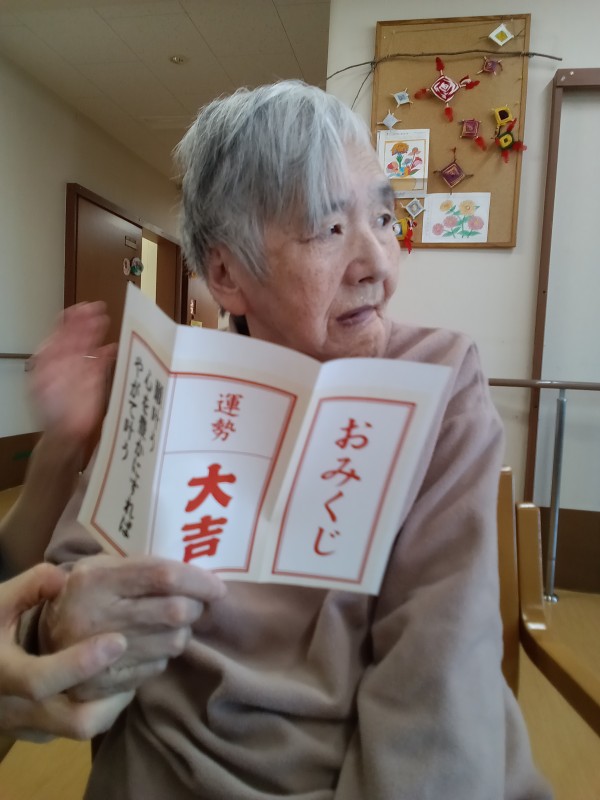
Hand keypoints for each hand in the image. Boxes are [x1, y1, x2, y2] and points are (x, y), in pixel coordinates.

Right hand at [0, 564, 132, 740]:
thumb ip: (26, 588)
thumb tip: (60, 577)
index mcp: (2, 674)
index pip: (39, 681)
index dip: (79, 665)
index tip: (119, 640)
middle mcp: (14, 709)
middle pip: (74, 722)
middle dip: (114, 695)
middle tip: (138, 660)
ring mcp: (26, 726)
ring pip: (81, 729)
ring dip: (113, 702)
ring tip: (137, 665)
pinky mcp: (36, 731)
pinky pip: (75, 728)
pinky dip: (101, 707)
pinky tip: (116, 678)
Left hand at [28, 301, 115, 443]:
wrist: (64, 432)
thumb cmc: (50, 411)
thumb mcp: (42, 383)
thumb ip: (51, 363)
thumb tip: (59, 344)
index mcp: (50, 359)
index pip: (61, 333)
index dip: (70, 319)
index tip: (80, 308)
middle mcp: (66, 360)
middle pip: (77, 335)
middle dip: (87, 321)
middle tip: (97, 308)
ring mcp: (81, 368)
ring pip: (90, 344)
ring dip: (96, 332)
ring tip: (104, 319)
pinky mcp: (96, 378)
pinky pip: (102, 361)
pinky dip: (108, 353)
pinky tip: (112, 347)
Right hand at [40, 554, 226, 700]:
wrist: (42, 641)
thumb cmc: (86, 594)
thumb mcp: (103, 567)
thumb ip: (144, 566)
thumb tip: (198, 575)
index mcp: (95, 579)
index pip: (162, 576)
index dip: (198, 581)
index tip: (217, 587)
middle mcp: (96, 616)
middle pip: (174, 611)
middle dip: (195, 607)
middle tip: (195, 605)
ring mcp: (98, 654)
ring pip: (172, 642)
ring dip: (182, 632)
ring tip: (171, 624)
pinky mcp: (103, 685)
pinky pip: (158, 667)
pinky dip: (163, 655)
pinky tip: (150, 644)